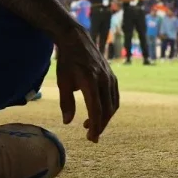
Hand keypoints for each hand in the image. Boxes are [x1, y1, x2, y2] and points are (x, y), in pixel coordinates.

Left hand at [56, 27, 118, 142]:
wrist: (76, 40)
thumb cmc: (67, 62)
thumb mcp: (62, 81)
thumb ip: (66, 102)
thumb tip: (67, 122)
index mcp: (90, 81)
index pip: (96, 110)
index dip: (95, 126)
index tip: (91, 138)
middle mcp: (104, 80)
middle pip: (107, 110)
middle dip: (100, 125)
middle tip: (90, 135)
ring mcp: (110, 77)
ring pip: (113, 104)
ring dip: (105, 118)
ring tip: (92, 125)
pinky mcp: (113, 76)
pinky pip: (115, 97)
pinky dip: (109, 108)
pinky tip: (99, 112)